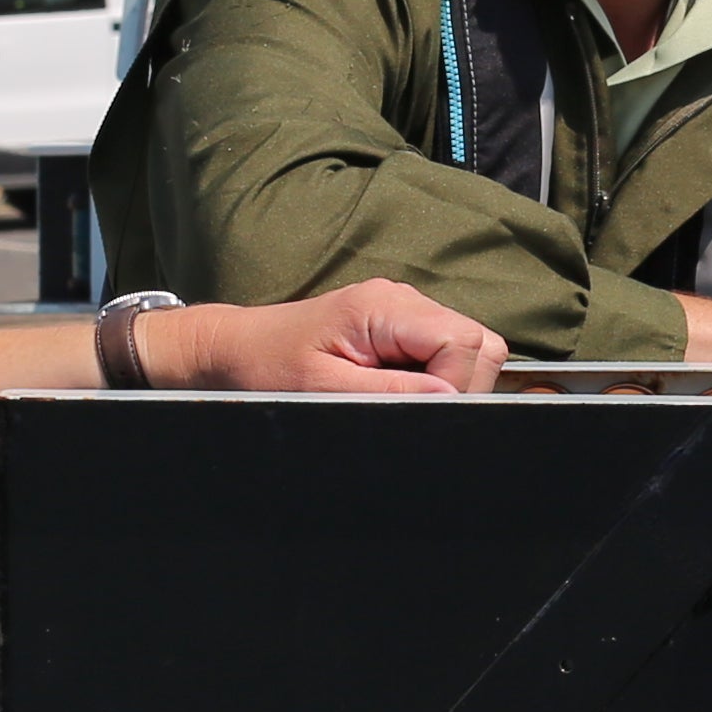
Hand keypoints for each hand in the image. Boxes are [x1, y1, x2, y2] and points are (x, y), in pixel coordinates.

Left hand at [147, 282, 506, 398]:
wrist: (233, 351)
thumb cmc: (266, 368)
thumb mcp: (323, 390)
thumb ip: (390, 393)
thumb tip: (450, 398)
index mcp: (384, 307)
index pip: (464, 342)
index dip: (457, 385)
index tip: (422, 411)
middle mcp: (402, 300)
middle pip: (478, 343)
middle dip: (461, 385)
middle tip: (411, 408)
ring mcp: (403, 311)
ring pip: (468, 348)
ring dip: (447, 382)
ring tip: (396, 398)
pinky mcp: (398, 327)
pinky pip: (443, 352)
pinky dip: (432, 378)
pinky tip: (395, 390)